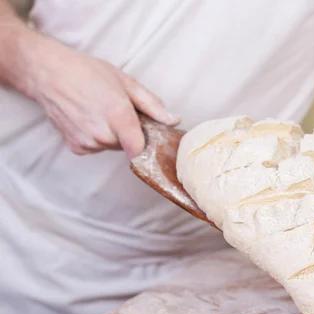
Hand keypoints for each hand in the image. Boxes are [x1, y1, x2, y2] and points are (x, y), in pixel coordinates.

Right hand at [16, 30, 179, 158]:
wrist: (48, 73)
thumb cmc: (87, 72)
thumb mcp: (126, 82)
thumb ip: (153, 105)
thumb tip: (173, 120)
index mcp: (118, 116)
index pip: (141, 149)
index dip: (149, 143)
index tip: (149, 134)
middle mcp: (102, 133)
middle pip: (129, 146)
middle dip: (130, 132)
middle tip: (120, 111)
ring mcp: (87, 142)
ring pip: (113, 147)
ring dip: (113, 135)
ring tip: (101, 111)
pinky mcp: (76, 147)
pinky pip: (97, 148)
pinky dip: (97, 138)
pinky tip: (89, 119)